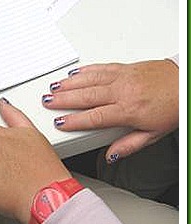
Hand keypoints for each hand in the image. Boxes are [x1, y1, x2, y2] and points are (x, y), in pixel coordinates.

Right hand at [43, 60, 178, 161]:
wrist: (187, 84)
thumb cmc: (173, 108)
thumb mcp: (154, 134)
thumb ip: (129, 145)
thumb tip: (110, 156)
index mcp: (128, 110)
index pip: (94, 117)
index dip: (74, 120)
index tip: (59, 123)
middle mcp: (123, 91)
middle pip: (86, 96)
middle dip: (63, 99)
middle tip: (47, 101)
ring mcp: (123, 77)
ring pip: (90, 79)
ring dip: (69, 83)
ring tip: (53, 87)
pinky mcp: (126, 68)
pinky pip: (101, 68)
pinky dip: (85, 70)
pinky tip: (74, 73)